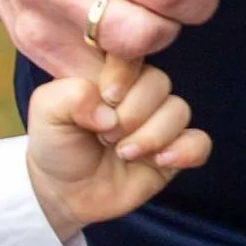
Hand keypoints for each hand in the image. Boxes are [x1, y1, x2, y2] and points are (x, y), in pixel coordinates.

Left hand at [26, 61, 210, 234]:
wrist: (64, 192)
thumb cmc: (56, 144)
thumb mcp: (46, 112)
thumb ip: (69, 95)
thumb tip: (107, 109)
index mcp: (112, 74)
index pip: (133, 54)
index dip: (125, 74)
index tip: (108, 96)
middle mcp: (140, 93)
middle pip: (159, 82)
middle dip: (132, 113)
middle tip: (106, 136)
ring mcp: (159, 122)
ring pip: (179, 111)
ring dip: (151, 135)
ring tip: (123, 153)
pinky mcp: (174, 151)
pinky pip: (199, 142)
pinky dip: (184, 151)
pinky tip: (159, 161)